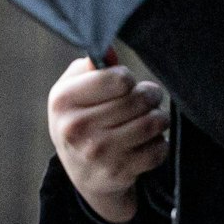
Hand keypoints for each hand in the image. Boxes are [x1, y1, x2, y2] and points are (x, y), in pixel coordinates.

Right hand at [48, 54, 168, 223]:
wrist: (81, 170)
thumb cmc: (81, 117)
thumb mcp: (73, 89)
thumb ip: (90, 66)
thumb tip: (109, 50)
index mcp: (63, 100)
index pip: (119, 79)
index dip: (127, 78)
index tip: (123, 85)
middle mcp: (77, 128)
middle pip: (139, 99)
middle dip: (150, 96)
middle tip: (146, 99)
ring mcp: (98, 153)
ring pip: (153, 123)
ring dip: (158, 118)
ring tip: (149, 118)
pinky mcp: (119, 173)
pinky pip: (159, 149)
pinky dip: (159, 143)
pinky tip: (145, 143)